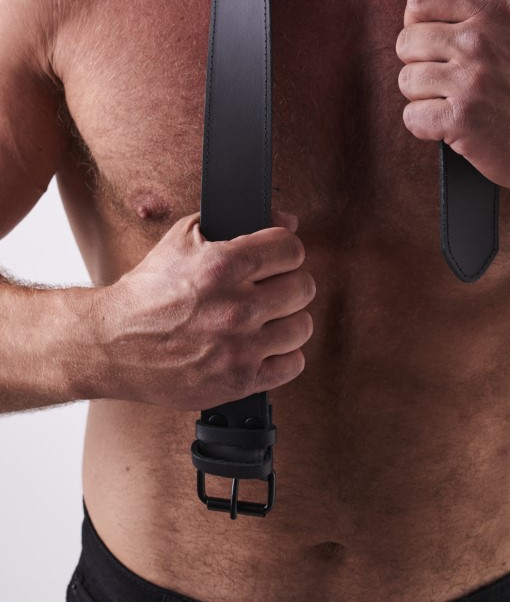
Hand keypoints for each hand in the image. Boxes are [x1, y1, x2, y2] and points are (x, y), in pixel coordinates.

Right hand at [94, 208, 315, 410]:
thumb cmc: (147, 292)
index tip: (277, 259)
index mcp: (224, 266)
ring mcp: (240, 347)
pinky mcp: (239, 380)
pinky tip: (265, 347)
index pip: (292, 249)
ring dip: (288, 320)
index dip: (285, 251)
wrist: (112, 344)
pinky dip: (284, 356)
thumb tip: (287, 221)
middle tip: (271, 289)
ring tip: (267, 319)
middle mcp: (236, 307)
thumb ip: (237, 223)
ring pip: (302, 327)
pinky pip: (292, 365)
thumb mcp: (182, 239)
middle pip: (304, 287)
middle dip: (288, 283)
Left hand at [396, 0, 509, 195]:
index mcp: (494, 11)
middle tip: (446, 82)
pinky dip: (427, 128)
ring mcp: (470, 81)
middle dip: (421, 65)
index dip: (416, 22)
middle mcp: (479, 40)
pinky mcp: (462, 120)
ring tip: (455, 105)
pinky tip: (454, 127)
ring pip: (407, 82)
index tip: (428, 41)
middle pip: (407, 42)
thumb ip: (478, 3)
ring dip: (424, 99)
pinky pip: (412, 117)